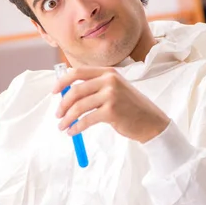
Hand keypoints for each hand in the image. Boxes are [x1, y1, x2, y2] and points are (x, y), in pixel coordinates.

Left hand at [53, 67, 168, 142]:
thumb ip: (94, 88)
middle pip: (75, 91)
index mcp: (108, 72)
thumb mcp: (114, 89)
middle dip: (63, 104)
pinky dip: (76, 127)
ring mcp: (111, 95)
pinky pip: (86, 120)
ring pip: (78, 107)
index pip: (78, 72)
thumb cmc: (129, 107)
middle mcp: (109, 81)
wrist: (151, 121)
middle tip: (58, 115)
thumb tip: (66, 93)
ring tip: (62, 126)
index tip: (54, 92)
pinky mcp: (111, 111)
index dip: (63, 81)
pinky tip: (73, 131)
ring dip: (67, 118)